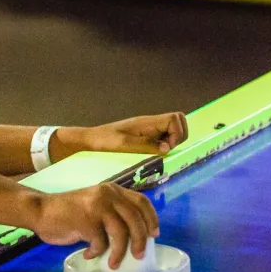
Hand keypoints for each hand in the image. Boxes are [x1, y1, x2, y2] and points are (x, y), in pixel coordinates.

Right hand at [32, 183, 159, 268]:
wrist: (41, 210)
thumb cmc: (68, 212)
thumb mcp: (95, 206)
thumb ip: (112, 213)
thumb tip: (134, 237)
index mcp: (112, 190)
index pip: (141, 201)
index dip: (151, 219)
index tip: (154, 235)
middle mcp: (107, 194)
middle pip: (135, 219)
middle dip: (140, 240)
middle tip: (139, 255)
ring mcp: (96, 206)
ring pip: (121, 232)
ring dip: (120, 252)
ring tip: (114, 263)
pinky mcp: (85, 220)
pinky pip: (100, 242)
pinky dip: (97, 252)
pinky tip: (89, 253)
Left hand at [52, 112, 188, 161]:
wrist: (92, 139)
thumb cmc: (105, 140)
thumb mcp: (124, 145)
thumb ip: (146, 145)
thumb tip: (167, 149)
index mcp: (147, 122)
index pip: (175, 118)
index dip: (177, 133)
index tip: (166, 148)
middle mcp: (151, 123)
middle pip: (178, 121)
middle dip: (178, 136)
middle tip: (165, 150)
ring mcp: (149, 128)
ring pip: (172, 129)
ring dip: (172, 141)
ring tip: (158, 152)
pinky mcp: (145, 134)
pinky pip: (163, 136)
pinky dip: (164, 144)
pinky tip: (152, 153)